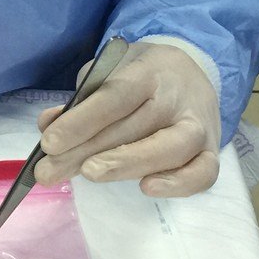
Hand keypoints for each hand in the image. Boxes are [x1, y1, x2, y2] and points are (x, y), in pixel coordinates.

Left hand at [35, 42, 220, 196]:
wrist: (191, 71)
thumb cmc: (140, 75)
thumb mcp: (107, 71)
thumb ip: (80, 97)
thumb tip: (49, 124)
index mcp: (147, 71)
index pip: (113, 97)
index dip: (81, 121)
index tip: (49, 143)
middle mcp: (175, 97)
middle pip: (131, 127)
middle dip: (85, 152)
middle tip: (49, 172)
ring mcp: (198, 125)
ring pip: (167, 149)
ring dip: (125, 164)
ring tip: (88, 174)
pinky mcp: (210, 151)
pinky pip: (202, 173)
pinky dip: (178, 184)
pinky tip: (147, 188)